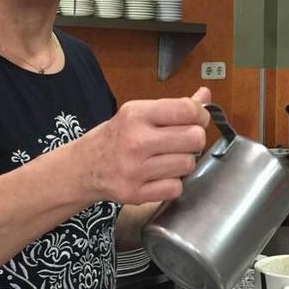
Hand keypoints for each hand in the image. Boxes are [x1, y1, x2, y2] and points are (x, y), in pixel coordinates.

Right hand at [81, 87, 211, 203]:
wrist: (82, 167)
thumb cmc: (116, 137)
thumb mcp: (139, 113)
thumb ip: (174, 106)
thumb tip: (205, 95)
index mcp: (137, 114)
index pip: (187, 110)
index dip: (201, 114)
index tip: (198, 119)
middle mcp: (136, 140)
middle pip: (194, 138)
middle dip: (195, 139)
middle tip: (184, 141)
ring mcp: (135, 170)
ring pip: (188, 164)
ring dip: (184, 162)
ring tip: (169, 159)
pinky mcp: (135, 194)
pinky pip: (176, 188)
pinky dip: (173, 183)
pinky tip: (161, 176)